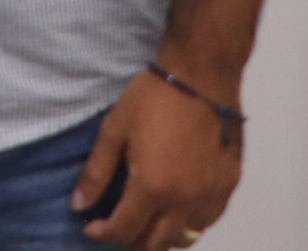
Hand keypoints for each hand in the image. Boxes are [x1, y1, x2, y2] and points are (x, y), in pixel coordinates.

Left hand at [74, 67, 240, 249]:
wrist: (201, 74)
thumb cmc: (154, 96)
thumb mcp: (114, 129)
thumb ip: (96, 173)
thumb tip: (79, 205)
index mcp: (152, 186)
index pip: (124, 231)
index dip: (102, 234)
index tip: (91, 227)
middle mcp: (184, 200)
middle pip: (154, 244)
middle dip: (129, 241)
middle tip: (116, 226)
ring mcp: (210, 195)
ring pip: (184, 238)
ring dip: (160, 237)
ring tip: (145, 221)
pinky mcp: (229, 186)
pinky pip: (207, 221)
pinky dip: (188, 224)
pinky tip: (175, 209)